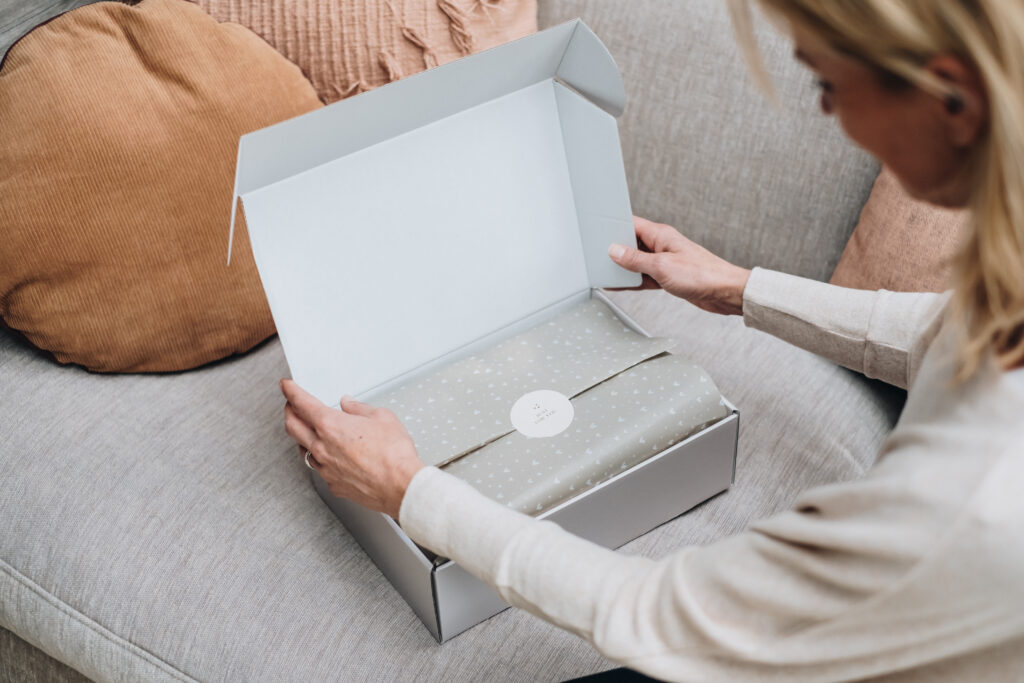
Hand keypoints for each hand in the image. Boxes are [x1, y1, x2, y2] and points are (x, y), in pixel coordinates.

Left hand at [280, 379, 424, 518]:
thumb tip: (349, 404)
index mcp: (331, 425)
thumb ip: (359, 408)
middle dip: (289, 411)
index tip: (287, 386)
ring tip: (306, 430)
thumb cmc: (393, 454)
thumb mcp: (381, 417)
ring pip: (301, 449)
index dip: (291, 391)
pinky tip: (326, 455)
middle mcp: (322, 447)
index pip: (301, 403)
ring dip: (300, 436)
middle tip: (291, 405)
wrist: (400, 486)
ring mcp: (325, 468)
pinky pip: (318, 468)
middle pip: (292, 426)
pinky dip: (318, 457)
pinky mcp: (333, 484)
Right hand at [608, 216, 751, 315]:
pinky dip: (633, 281)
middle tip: (597, 257)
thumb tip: (615, 251)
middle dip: (615, 250)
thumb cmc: (702, 274)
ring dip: (623, 268)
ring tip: (605, 272)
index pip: (631, 224)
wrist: (725, 293)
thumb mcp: (661, 267)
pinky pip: (644, 276)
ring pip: (637, 262)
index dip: (613, 227)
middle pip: (631, 244)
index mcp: (661, 235)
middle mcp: (662, 245)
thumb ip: (636, 260)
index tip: (598, 233)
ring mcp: (665, 261)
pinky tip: (621, 284)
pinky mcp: (668, 277)